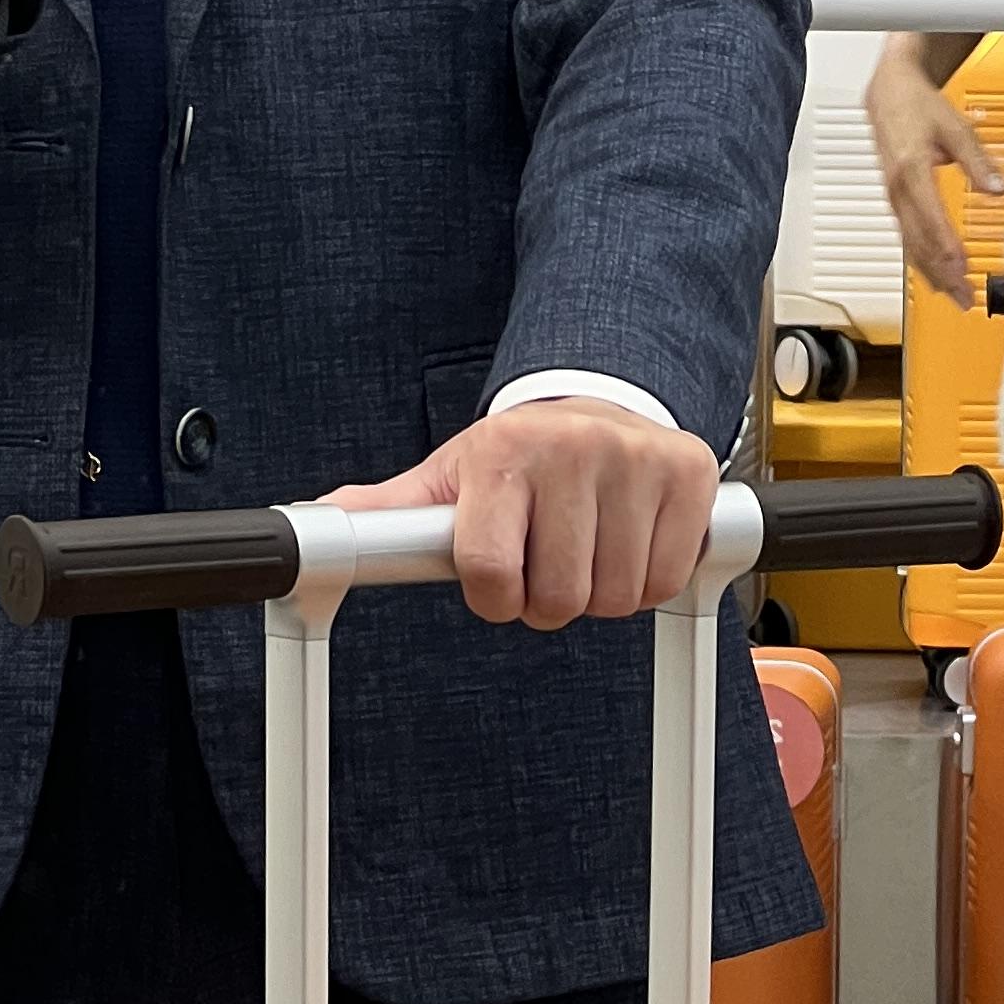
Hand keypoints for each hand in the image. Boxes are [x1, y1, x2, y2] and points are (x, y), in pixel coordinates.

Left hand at [327, 401, 722, 631]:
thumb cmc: (520, 461)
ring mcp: (635, 460)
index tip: (501, 579)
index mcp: (504, 452)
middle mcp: (572, 446)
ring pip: (615, 599)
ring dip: (599, 593)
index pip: (490, 576)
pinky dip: (646, 581)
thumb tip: (315, 524)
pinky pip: (662, 581)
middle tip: (550, 559)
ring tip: (588, 546)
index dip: (496, 598)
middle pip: (558, 600)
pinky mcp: (688, 475)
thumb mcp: (450, 480)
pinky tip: (629, 541)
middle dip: (551, 599)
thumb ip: (390, 514)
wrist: (598, 404)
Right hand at [866, 33, 1003, 308]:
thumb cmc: (918, 107)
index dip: (947, 248)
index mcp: (912, 170)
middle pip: (920, 243)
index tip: (963, 269)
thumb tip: (997, 187)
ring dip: (933, 276)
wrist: (889, 93)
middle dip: (943, 274)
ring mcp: (895, 200)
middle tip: (965, 297)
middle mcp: (899, 191)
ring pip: (912, 248)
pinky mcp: (896, 205)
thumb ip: (977, 160)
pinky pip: (908, 241)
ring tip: (955, 297)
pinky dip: (923, 264)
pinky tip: (936, 278)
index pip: (931, 219)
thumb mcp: (954, 127)